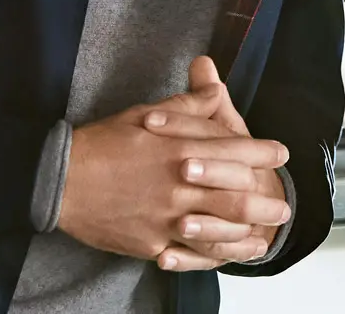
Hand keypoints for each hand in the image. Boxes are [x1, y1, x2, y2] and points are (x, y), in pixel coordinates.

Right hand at [58, 57, 291, 269]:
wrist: (60, 180)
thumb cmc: (104, 142)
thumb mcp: (147, 112)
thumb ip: (188, 105)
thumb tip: (216, 89)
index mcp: (182, 149)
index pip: (236, 151)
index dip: (263, 153)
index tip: (281, 154)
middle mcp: (180, 185)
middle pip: (237, 196)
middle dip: (266, 202)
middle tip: (283, 207)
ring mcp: (166, 218)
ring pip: (220, 230)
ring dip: (248, 234)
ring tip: (266, 237)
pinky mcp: (151, 242)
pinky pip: (190, 254)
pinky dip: (214, 255)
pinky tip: (229, 255)